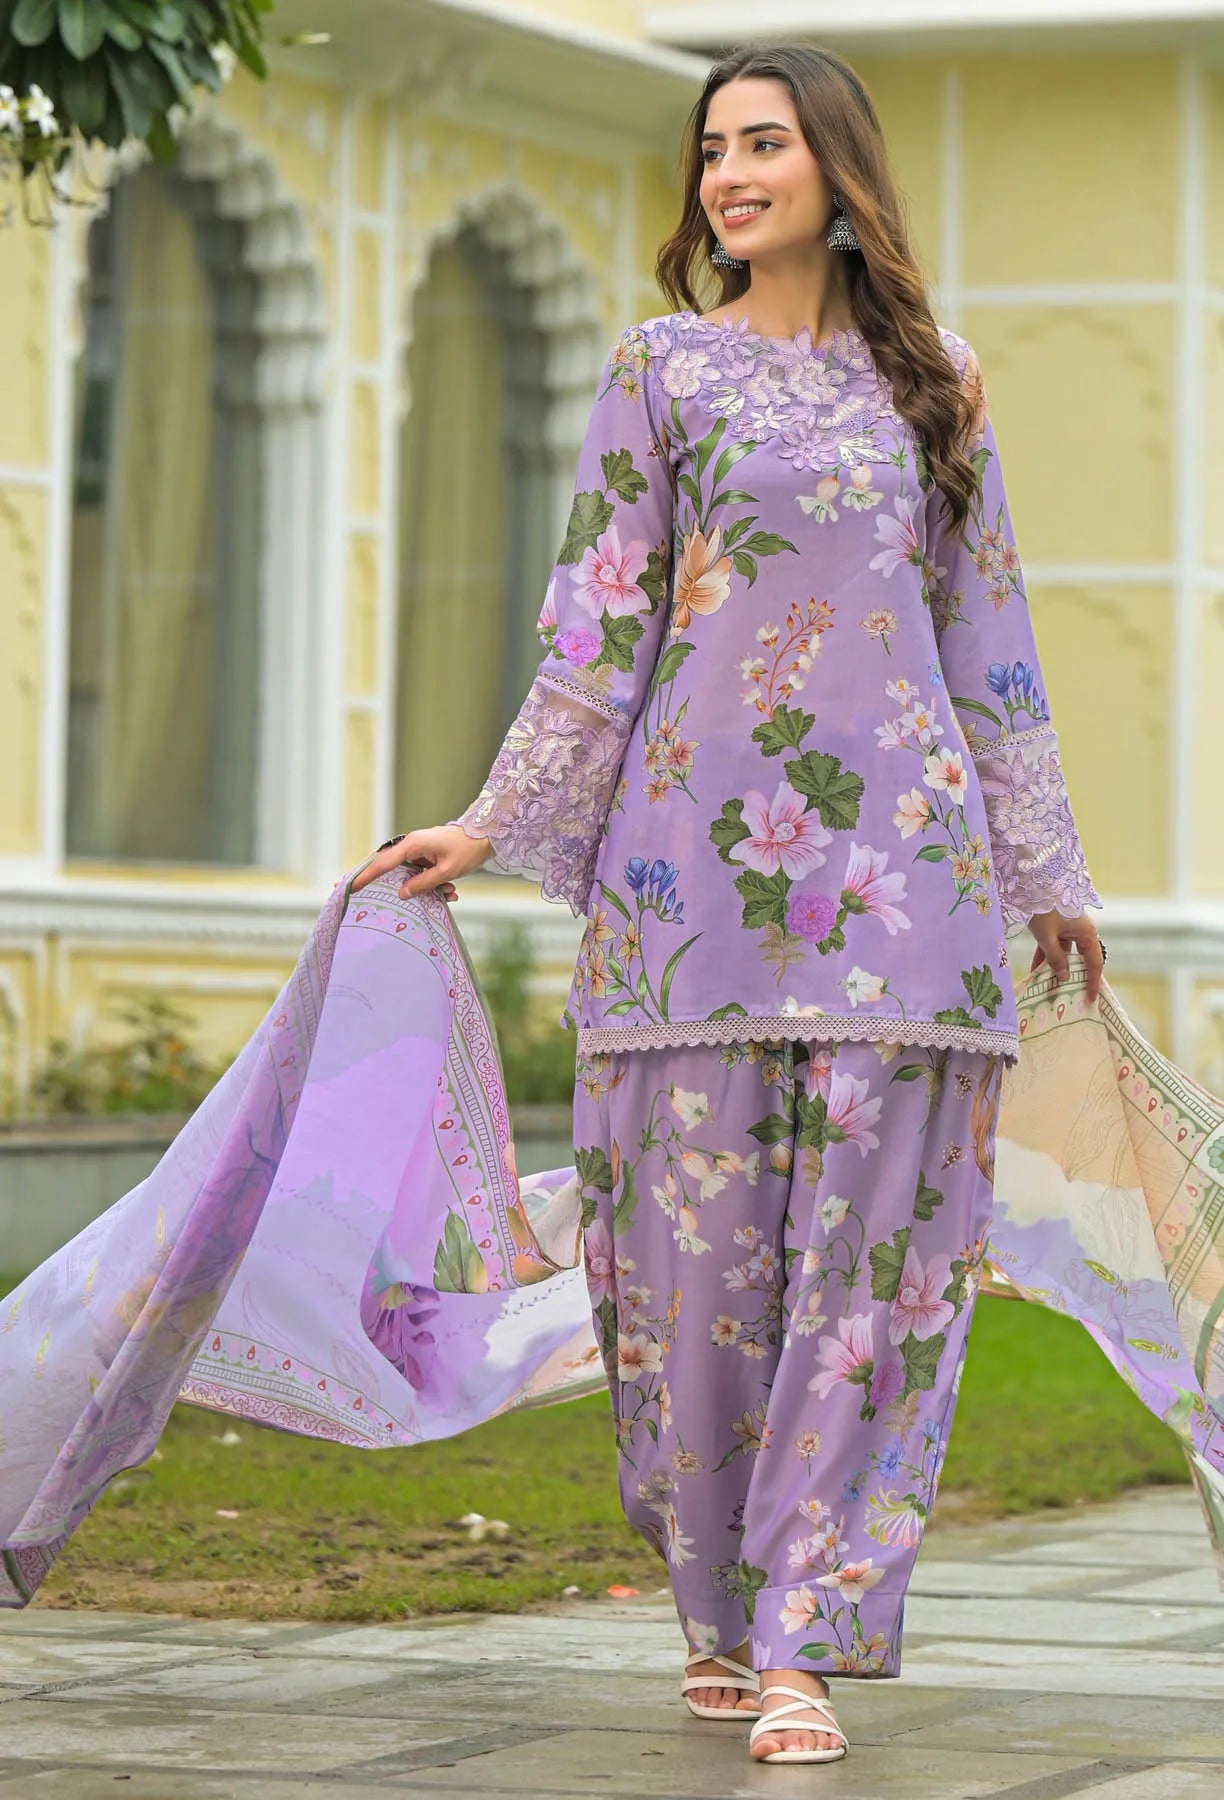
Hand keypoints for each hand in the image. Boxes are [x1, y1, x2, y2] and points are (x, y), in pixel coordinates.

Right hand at [348, 826, 491, 898]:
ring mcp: (419, 850)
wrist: (486, 837)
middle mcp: (412, 845)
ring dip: (424, 887)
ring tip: (446, 890)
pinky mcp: (427, 856)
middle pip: (389, 867)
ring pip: (409, 874)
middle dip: (385, 883)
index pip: (383, 862)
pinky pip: (422, 874)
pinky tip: (452, 890)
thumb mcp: (446, 871)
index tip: (351, 886)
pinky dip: (433, 884)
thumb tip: (402, 893)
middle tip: (363, 894)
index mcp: (413, 844)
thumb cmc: (467, 849)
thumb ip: (423, 883)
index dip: (366, 876)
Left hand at [1027, 910, 1103, 1003]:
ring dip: (1056, 970)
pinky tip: (1036, 972)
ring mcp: (1068, 929)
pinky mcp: (1055, 927)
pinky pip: (1053, 946)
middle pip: (1080, 960)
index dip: (1093, 981)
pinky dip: (1046, 958)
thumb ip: (1056, 959)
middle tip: (1069, 997)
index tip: (1090, 998)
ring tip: (1049, 989)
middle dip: (1073, 978)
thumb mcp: (1048, 937)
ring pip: (1064, 954)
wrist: (1031, 884)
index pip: (1094, 962)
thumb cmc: (1044, 909)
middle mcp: (1081, 931)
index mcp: (1087, 933)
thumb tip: (1064, 978)